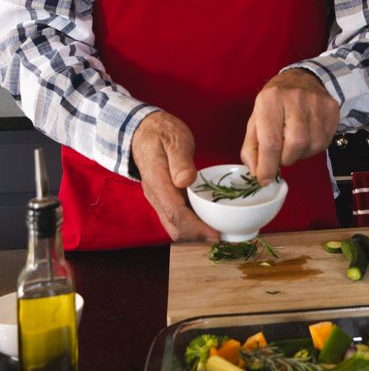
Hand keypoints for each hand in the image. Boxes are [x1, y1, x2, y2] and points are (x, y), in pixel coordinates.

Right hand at [131, 110, 217, 241]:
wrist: (142, 131)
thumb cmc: (161, 132)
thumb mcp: (173, 138)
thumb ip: (180, 159)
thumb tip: (186, 181)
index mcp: (157, 181)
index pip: (175, 213)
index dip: (196, 228)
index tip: (215, 235)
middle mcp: (156, 195)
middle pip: (175, 226)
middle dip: (198, 237)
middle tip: (224, 239)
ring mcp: (158, 198)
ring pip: (175, 225)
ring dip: (196, 234)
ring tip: (221, 234)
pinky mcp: (164, 197)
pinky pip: (177, 217)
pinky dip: (193, 224)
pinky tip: (210, 222)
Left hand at [241, 68, 339, 184]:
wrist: (303, 78)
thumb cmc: (276, 102)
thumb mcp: (256, 119)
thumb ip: (252, 147)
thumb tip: (256, 172)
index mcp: (271, 99)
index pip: (271, 140)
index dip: (267, 165)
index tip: (264, 179)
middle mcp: (296, 98)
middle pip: (294, 145)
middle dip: (285, 158)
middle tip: (280, 154)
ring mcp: (317, 103)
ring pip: (311, 146)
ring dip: (299, 154)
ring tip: (293, 142)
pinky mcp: (332, 109)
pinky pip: (324, 142)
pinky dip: (312, 147)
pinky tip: (306, 136)